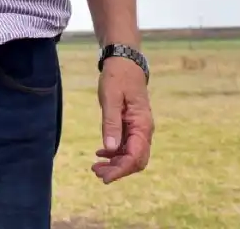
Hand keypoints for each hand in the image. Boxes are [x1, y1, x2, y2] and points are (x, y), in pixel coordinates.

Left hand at [92, 56, 153, 183]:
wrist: (124, 62)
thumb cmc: (118, 77)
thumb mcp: (111, 98)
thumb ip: (111, 123)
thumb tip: (111, 149)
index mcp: (142, 125)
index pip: (135, 156)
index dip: (121, 170)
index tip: (105, 177)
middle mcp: (144, 130)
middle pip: (135, 160)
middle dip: (118, 170)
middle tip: (97, 173)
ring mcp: (138, 128)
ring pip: (130, 154)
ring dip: (115, 163)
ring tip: (96, 167)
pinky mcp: (132, 125)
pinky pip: (126, 145)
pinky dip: (114, 153)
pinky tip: (100, 154)